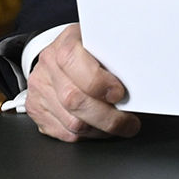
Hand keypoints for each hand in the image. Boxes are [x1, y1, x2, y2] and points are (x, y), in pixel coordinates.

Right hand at [24, 23, 140, 141]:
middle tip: (129, 123)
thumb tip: (142, 82)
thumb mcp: (102, 43)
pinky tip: (99, 127)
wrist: (59, 55)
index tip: (120, 93)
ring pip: (72, 122)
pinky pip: (64, 133)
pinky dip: (87, 136)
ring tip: (117, 126)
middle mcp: (48, 65)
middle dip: (108, 117)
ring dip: (100, 130)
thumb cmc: (88, 51)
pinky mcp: (36, 110)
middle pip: (74, 100)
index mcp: (66, 43)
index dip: (98, 82)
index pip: (74, 61)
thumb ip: (114, 57)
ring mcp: (39, 89)